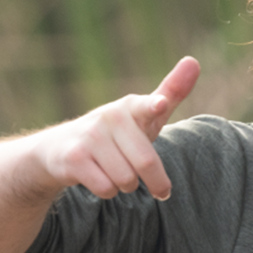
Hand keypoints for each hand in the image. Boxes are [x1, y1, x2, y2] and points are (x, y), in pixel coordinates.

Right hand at [33, 56, 200, 200]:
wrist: (59, 148)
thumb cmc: (117, 133)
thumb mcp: (144, 114)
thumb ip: (171, 93)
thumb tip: (193, 61)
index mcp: (131, 107)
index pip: (145, 107)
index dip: (155, 106)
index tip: (159, 105)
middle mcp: (110, 117)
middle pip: (145, 162)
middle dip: (155, 181)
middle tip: (157, 186)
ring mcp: (89, 137)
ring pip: (126, 180)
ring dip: (126, 185)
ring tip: (114, 171)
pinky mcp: (74, 158)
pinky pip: (106, 189)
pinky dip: (108, 191)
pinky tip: (98, 177)